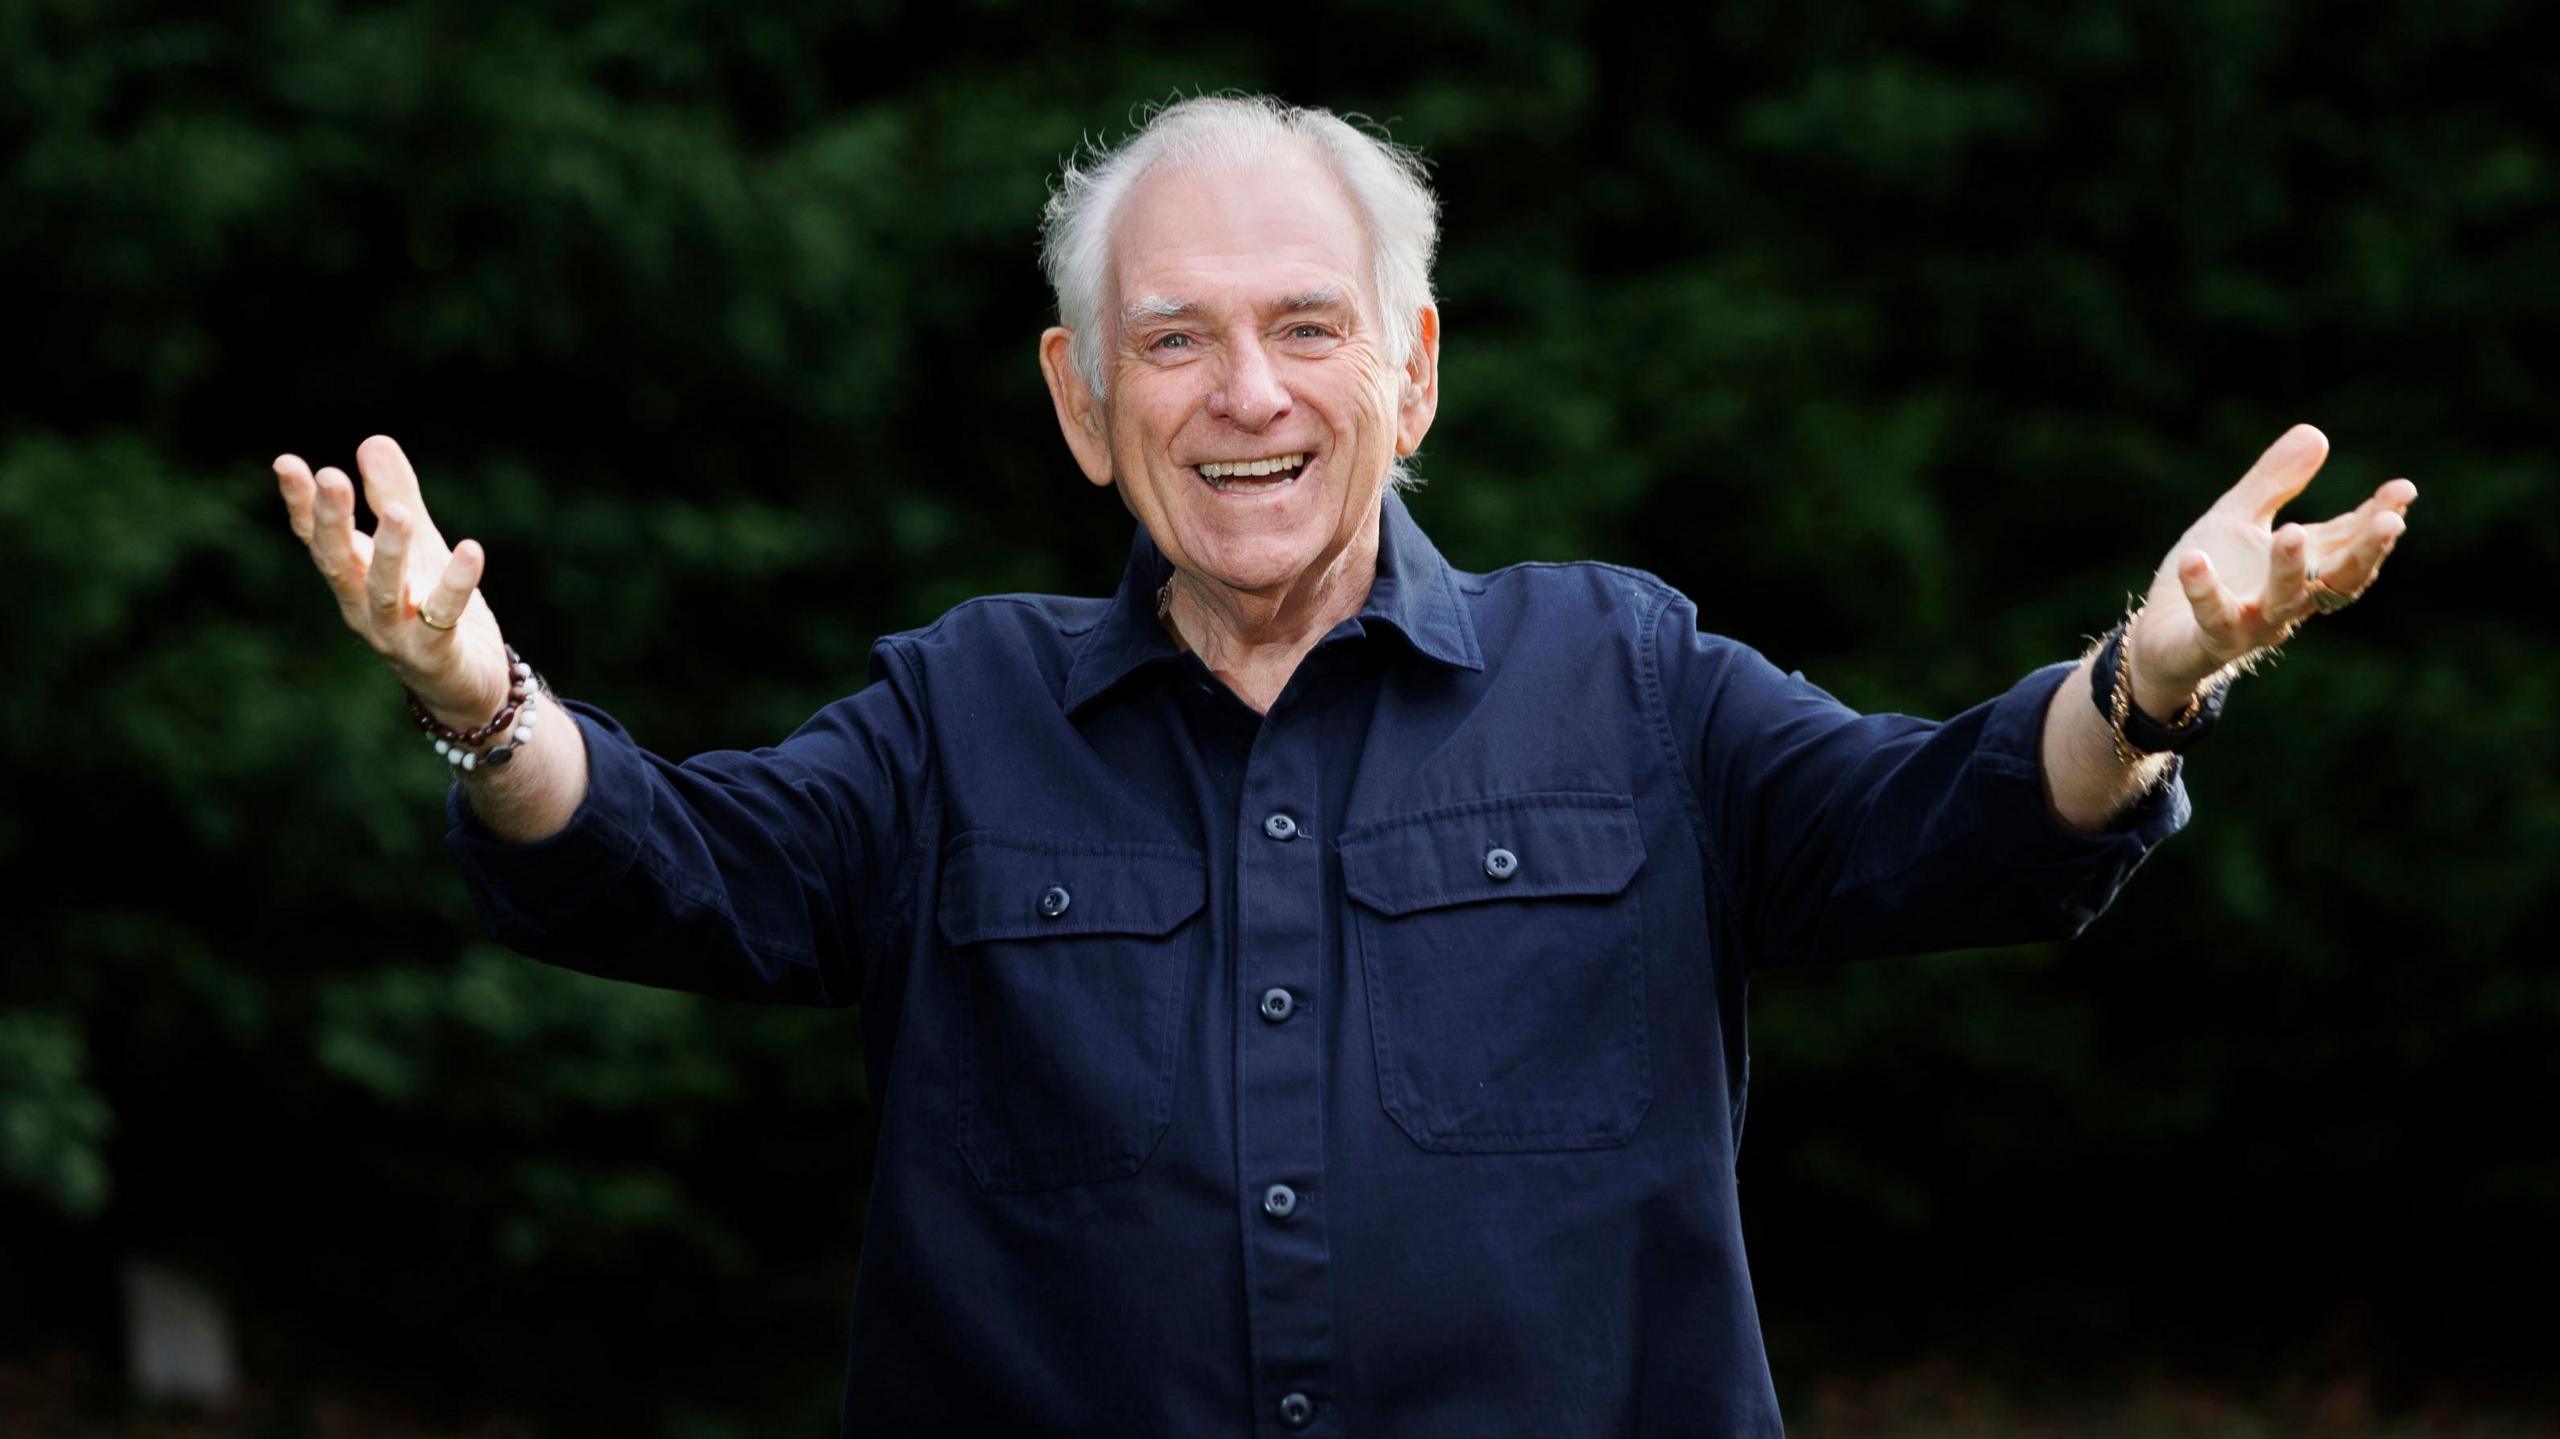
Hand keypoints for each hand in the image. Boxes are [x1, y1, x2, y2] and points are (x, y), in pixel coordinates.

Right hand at [274, 435, 510, 728]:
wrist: (465, 687)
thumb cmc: (431, 610)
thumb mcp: (417, 546)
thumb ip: (394, 496)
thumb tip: (372, 441)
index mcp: (353, 578)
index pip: (317, 539)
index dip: (300, 504)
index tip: (286, 463)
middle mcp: (363, 607)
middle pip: (339, 563)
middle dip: (332, 522)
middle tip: (329, 477)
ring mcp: (396, 635)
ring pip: (385, 592)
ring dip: (389, 552)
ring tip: (398, 513)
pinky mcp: (436, 653)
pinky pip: (443, 616)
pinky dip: (456, 585)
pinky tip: (471, 550)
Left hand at [2128, 424, 2415, 712]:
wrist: (2162, 635)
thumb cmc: (2213, 574)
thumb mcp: (2238, 518)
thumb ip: (2274, 482)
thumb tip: (2316, 433)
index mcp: (2304, 567)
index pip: (2351, 541)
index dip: (2379, 518)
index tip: (2404, 490)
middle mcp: (2289, 599)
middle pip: (2339, 580)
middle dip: (2366, 551)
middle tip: (2393, 522)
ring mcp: (2253, 624)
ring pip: (2283, 602)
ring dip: (2290, 569)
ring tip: (2292, 532)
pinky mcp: (2212, 640)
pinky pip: (2213, 619)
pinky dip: (2204, 590)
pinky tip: (2194, 559)